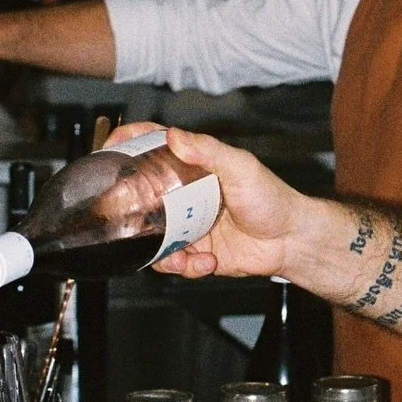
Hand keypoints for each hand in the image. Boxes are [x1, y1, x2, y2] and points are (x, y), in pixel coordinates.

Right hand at [107, 124, 309, 281]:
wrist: (292, 241)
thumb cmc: (273, 199)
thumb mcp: (241, 168)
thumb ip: (208, 152)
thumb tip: (175, 135)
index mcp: (193, 167)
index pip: (154, 147)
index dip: (129, 143)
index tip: (110, 147)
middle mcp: (185, 194)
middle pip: (142, 195)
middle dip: (130, 209)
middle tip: (127, 217)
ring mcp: (188, 224)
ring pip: (152, 235)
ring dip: (160, 248)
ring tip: (180, 254)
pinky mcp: (195, 251)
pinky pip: (173, 261)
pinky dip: (186, 266)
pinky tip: (207, 262)